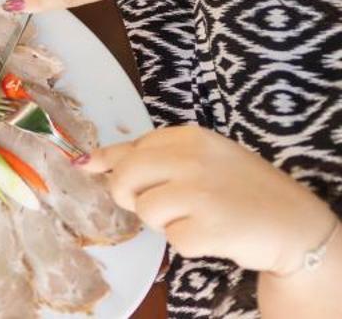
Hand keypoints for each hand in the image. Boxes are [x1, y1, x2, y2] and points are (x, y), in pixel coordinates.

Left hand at [89, 127, 338, 274]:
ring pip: (145, 212)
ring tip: (198, 217)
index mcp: (189, 137)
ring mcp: (200, 192)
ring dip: (165, 223)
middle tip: (159, 205)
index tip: (96, 170)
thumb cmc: (241, 188)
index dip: (115, 167)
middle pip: (124, 179)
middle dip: (130, 197)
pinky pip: (173, 241)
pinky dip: (188, 244)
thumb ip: (147, 156)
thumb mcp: (200, 158)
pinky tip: (213, 235)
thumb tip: (86, 161)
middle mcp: (192, 159)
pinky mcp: (208, 228)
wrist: (294, 224)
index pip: (129, 149)